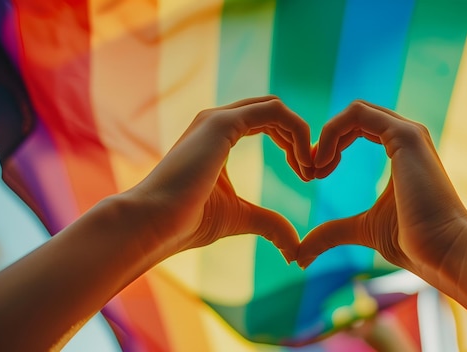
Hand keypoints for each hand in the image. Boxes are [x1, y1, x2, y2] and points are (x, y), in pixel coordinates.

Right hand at [128, 96, 311, 261]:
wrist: (155, 224)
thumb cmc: (188, 222)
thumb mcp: (240, 218)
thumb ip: (268, 223)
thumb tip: (294, 248)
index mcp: (219, 136)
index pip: (267, 123)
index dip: (292, 145)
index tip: (305, 174)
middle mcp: (218, 121)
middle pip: (274, 113)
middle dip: (300, 138)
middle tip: (312, 172)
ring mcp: (218, 118)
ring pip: (276, 108)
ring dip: (302, 136)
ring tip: (308, 170)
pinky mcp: (222, 122)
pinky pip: (274, 111)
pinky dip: (297, 132)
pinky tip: (302, 163)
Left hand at [298, 100, 466, 277]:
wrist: (444, 252)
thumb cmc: (413, 243)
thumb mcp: (363, 229)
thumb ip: (334, 232)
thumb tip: (301, 255)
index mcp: (401, 151)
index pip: (357, 128)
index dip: (329, 146)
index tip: (313, 175)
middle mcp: (407, 136)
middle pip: (354, 117)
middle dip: (324, 140)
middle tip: (308, 171)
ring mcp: (408, 133)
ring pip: (354, 111)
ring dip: (325, 136)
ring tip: (314, 169)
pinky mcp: (406, 135)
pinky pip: (358, 114)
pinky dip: (331, 133)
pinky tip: (323, 163)